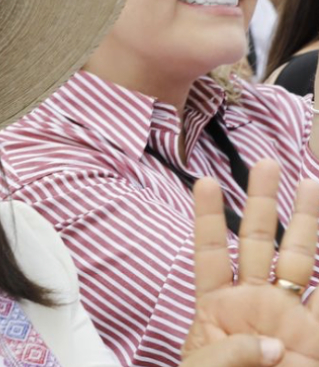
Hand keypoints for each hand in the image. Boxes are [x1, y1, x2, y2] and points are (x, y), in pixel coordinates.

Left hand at [182, 160, 318, 366]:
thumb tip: (272, 344)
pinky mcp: (317, 341)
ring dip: (307, 223)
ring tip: (311, 183)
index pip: (210, 252)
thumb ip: (229, 353)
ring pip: (300, 260)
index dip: (207, 217)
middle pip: (257, 241)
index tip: (203, 182)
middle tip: (267, 163)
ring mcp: (289, 320)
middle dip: (262, 202)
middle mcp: (255, 305)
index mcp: (216, 309)